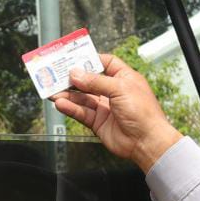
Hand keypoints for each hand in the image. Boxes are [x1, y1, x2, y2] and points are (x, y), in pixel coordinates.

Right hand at [53, 54, 182, 172]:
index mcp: (124, 78)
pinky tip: (61, 103)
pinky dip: (70, 108)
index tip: (74, 58)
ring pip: (82, 97)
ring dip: (67, 94)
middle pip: (89, 80)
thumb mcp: (120, 88)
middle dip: (73, 78)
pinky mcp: (98, 122)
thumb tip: (77, 74)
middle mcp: (113, 91)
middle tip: (57, 75)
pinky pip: (81, 112)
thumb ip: (96, 81)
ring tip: (53, 91)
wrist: (146, 141)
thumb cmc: (143, 113)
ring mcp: (105, 107)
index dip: (90, 60)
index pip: (105, 63)